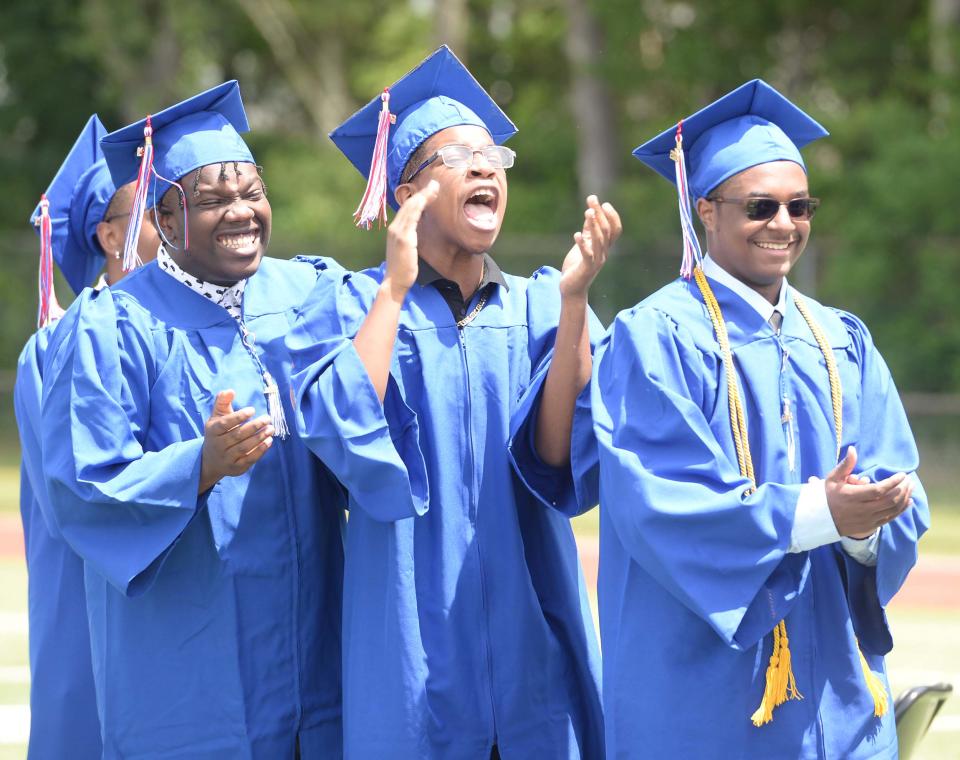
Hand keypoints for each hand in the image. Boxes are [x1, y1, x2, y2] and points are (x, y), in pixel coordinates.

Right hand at [198, 390, 274, 492]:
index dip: (238, 417)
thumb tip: (230, 390)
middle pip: (237, 436)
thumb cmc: (218, 433)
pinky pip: (249, 459)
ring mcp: (226, 458)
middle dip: (253, 427)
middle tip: (267, 418)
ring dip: (259, 438)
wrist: (211, 460)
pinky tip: (269, 441)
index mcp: (212, 431)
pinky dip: (260, 450)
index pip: (225, 424)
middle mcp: (218, 445)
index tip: (252, 410)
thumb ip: (222, 402)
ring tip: (271, 429)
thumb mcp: (217, 417)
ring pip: (244, 448)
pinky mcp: (236, 468)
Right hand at [383, 180, 439, 300]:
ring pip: (411, 208)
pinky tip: (426, 200)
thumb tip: (416, 230)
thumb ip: (409, 237)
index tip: (430, 191)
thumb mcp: (406, 249)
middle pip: (409, 205)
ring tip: (434, 188)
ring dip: (423, 196)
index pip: (407, 209)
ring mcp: (398, 233)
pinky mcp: (404, 239)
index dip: (418, 198)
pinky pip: (412, 218)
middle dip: (422, 193)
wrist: (395, 282)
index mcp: (395, 230)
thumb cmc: (402, 268)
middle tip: (435, 184)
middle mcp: (394, 228)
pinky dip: (419, 207)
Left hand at [560, 195, 621, 298]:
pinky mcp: (586, 268)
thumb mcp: (583, 245)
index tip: (603, 203)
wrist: (571, 288)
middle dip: (600, 214)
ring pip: (599, 240)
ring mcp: (596, 261)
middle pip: (606, 231)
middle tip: (592, 200)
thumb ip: (588, 231)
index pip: (615, 229)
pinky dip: (582, 244)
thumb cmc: (577, 266)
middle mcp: (604, 253)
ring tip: (587, 212)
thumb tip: (590, 212)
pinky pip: (587, 255)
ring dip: (593, 225)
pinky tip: (576, 235)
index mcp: (604, 247)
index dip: (612, 216)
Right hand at [825, 446, 912, 538]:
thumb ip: (845, 465)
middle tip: (908, 480)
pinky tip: (908, 501)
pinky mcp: (871, 526)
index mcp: (852, 497)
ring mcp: (867, 519)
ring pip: (893, 509)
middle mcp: (862, 510)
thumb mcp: (833, 478)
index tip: (902, 474)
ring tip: (910, 488)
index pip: (878, 490)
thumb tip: (852, 449)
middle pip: (890, 500)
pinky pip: (891, 518)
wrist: (822, 519)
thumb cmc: (828, 495)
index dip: (893, 482)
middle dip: (903, 489)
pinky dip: (902, 509)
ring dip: (904, 498)